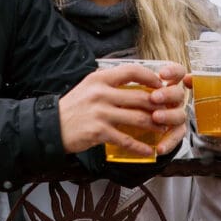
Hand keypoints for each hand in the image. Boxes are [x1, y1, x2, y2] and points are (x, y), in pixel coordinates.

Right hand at [58, 62, 185, 157]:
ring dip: (154, 125)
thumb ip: (109, 83)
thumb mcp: (89, 86)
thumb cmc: (73, 106)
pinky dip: (140, 146)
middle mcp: (101, 93)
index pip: (131, 71)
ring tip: (163, 129)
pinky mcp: (99, 132)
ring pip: (137, 118)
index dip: (150, 77)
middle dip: (158, 105)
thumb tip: (135, 83)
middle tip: (168, 111)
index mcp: (100, 79)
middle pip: (140, 97)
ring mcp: (101, 113)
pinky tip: (148, 149)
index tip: (160, 84)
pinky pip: (126, 139)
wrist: (52, 126)